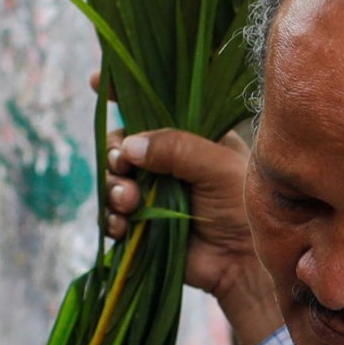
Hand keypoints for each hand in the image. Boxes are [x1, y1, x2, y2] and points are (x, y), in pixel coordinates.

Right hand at [103, 97, 283, 344]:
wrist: (246, 262)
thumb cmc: (243, 206)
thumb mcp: (215, 166)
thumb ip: (175, 149)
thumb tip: (129, 145)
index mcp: (188, 138)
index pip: (152, 109)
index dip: (123, 95)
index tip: (97, 82)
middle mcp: (167, 164)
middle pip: (121, 146)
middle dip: (115, 155)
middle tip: (124, 167)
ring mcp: (152, 195)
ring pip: (113, 182)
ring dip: (113, 189)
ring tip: (128, 202)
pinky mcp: (143, 227)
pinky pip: (113, 218)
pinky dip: (112, 220)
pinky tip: (122, 225)